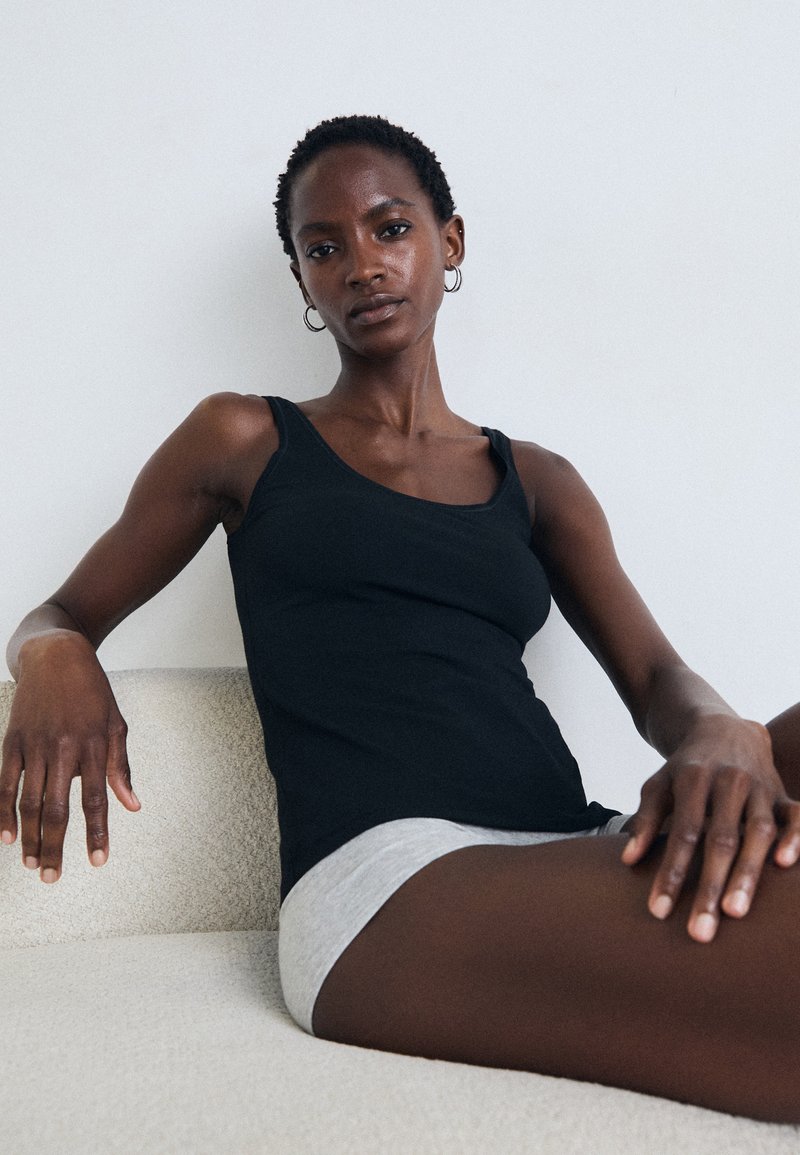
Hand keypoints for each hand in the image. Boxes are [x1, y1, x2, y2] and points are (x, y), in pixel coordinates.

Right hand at [0, 632, 139, 881]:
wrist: (56, 654)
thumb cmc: (92, 693)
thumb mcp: (116, 724)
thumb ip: (121, 768)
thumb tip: (132, 806)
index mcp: (95, 745)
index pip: (96, 799)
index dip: (97, 833)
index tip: (98, 861)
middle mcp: (64, 748)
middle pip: (58, 808)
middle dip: (55, 846)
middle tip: (51, 878)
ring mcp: (35, 745)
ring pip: (30, 801)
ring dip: (30, 836)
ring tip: (33, 864)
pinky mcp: (13, 740)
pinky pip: (5, 783)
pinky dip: (3, 811)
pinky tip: (6, 837)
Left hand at [621, 714, 799, 941]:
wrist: (724, 728)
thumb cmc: (685, 768)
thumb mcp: (658, 785)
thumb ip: (646, 819)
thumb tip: (628, 860)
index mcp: (693, 779)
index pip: (682, 832)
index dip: (671, 872)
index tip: (658, 911)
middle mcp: (728, 782)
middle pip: (720, 839)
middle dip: (709, 886)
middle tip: (700, 931)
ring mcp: (759, 787)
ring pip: (757, 832)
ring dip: (748, 874)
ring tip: (735, 913)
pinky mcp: (782, 794)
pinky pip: (795, 815)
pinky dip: (795, 838)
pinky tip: (784, 864)